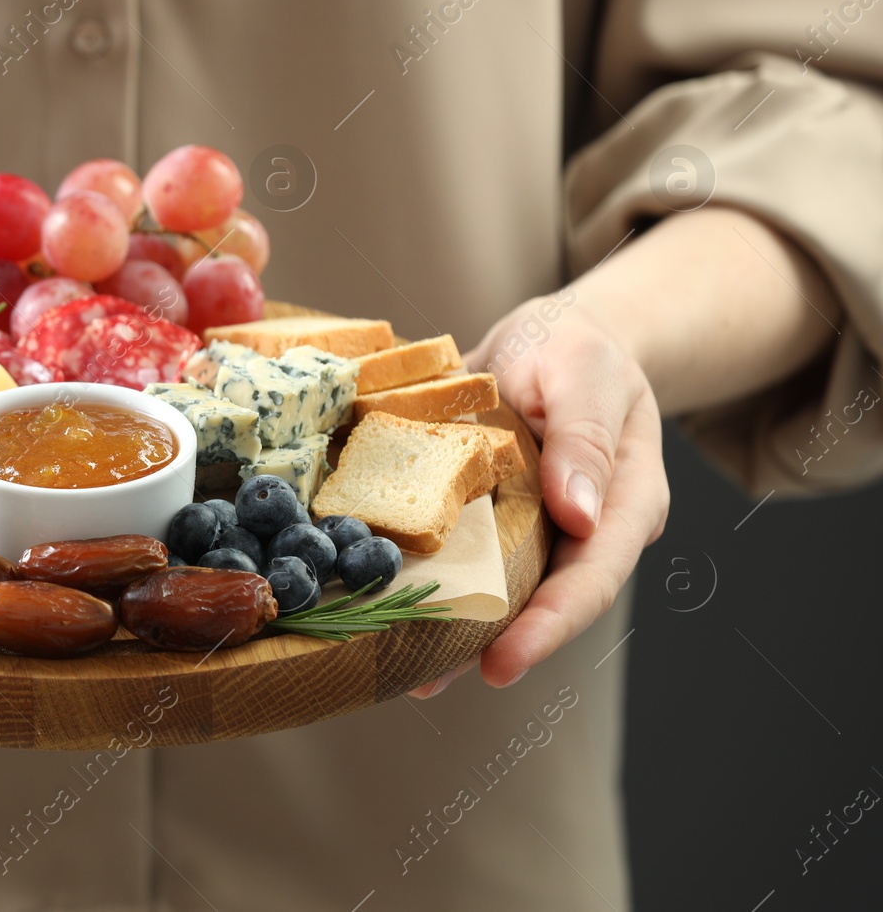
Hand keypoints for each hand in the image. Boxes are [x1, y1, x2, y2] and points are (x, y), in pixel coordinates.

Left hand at [409, 294, 668, 697]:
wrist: (551, 338)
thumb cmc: (577, 347)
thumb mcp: (583, 370)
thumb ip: (584, 437)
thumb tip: (580, 517)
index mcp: (626, 502)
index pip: (594, 576)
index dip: (550, 624)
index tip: (503, 661)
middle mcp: (586, 532)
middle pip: (548, 603)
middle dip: (494, 646)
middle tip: (431, 679)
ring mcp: (541, 533)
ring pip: (504, 593)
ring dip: (456, 634)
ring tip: (403, 671)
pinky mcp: (497, 524)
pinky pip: (468, 562)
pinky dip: (434, 588)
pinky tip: (390, 616)